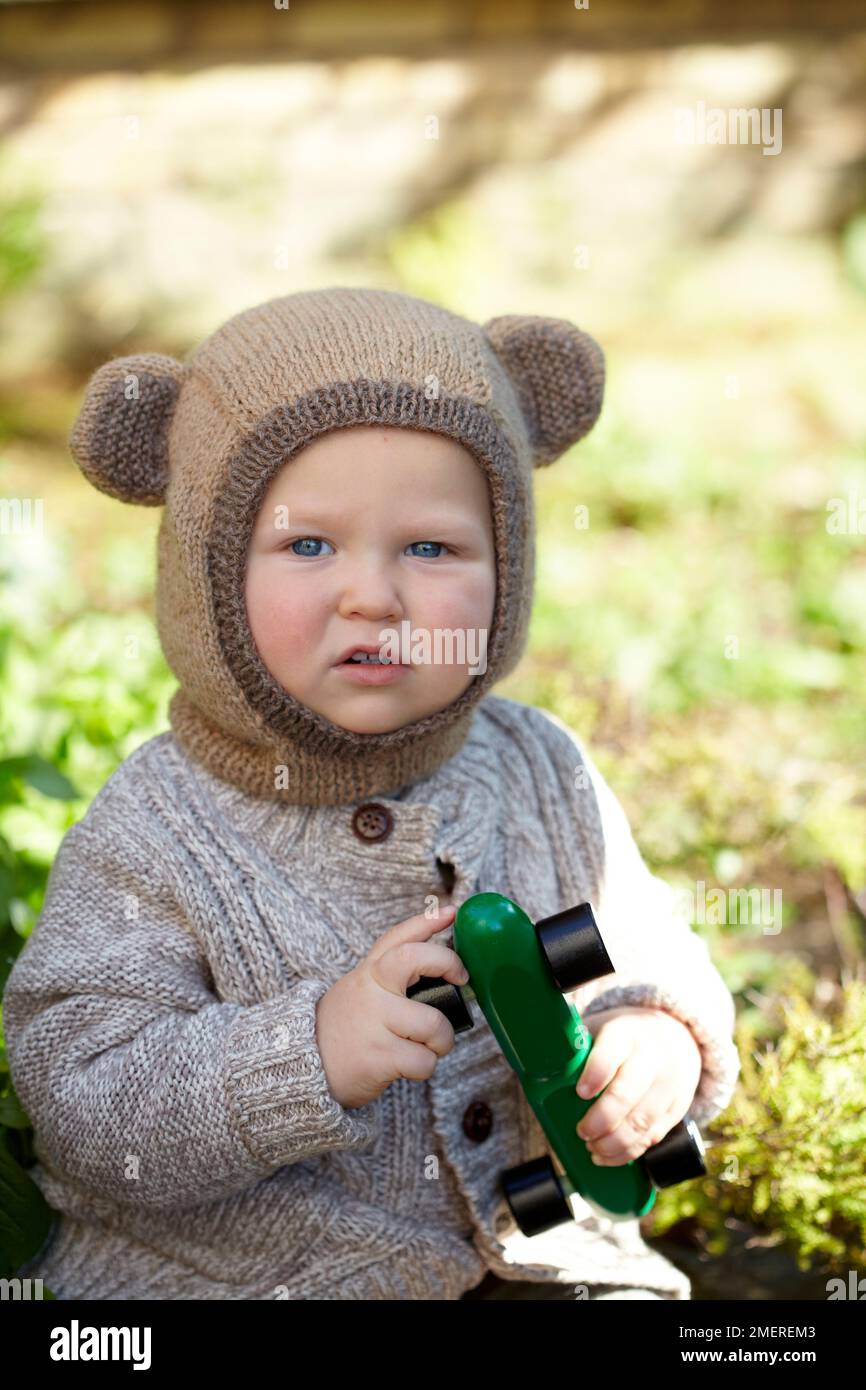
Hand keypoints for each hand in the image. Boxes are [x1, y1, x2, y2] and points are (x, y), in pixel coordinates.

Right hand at [315, 903, 468, 1109]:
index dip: (427, 922)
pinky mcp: (378, 1056)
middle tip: (460, 980)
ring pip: (434, 1024)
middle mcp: (370, 990)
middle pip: (414, 959)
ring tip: (431, 1046)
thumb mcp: (359, 991)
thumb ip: (389, 976)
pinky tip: (411, 1066)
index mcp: (368, 973)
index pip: (398, 937)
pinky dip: (426, 1067)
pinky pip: (424, 1061)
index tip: (452, 912)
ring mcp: (374, 1022)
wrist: (303, 1067)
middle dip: (448, 963)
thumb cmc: (344, 1028)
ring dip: (443, 1040)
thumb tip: (439, 968)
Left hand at [574, 1005, 701, 1166]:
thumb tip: (539, 1067)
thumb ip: (576, 1047)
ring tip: (592, 1149)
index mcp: (626, 1034)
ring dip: (613, 1142)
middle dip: (601, 1119)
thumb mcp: (602, 1028)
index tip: (580, 1093)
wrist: (677, 1036)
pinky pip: (653, 1136)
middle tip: (581, 1131)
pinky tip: (608, 1156)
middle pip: (627, 1093)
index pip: (611, 1053)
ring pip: (641, 1121)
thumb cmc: (625, 1037)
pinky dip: (628, 1151)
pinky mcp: (677, 1108)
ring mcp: (668, 1084)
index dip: (595, 1074)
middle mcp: (652, 1058)